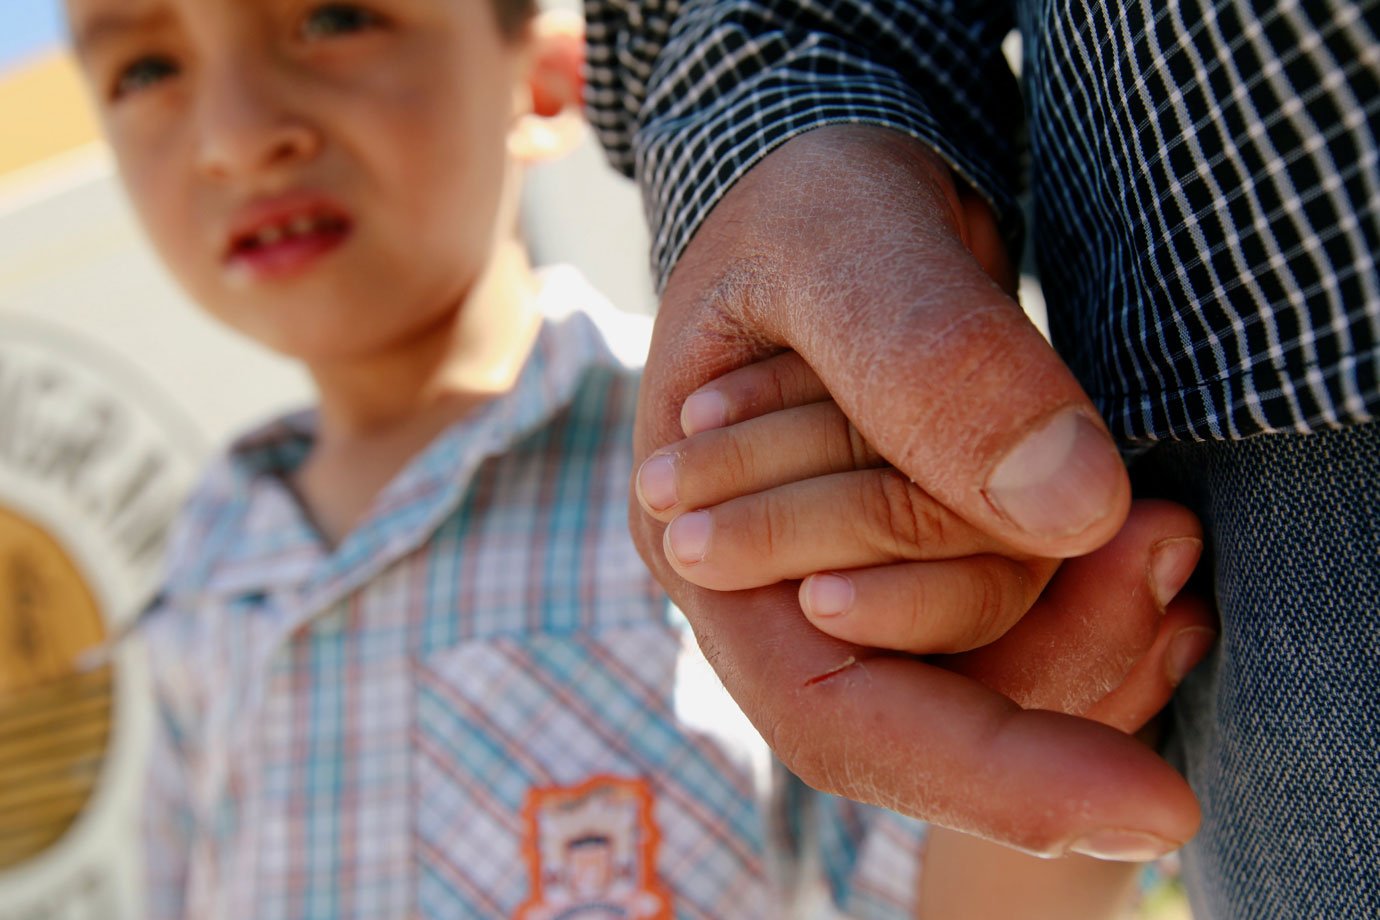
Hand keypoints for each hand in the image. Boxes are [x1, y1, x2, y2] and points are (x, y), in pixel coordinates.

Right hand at [632, 125, 1201, 857]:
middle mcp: (779, 592)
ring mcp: (859, 580)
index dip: (985, 773)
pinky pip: (1032, 620)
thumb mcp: (841, 239)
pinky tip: (1155, 546)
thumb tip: (1071, 507)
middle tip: (1171, 535)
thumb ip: (927, 359)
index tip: (1152, 807)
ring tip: (1170, 530)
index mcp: (704, 544)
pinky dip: (1105, 594)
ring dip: (1096, 610)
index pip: (835, 707)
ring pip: (998, 665)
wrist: (836, 200)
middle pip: (936, 698)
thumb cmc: (803, 205)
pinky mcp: (934, 556)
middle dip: (1066, 640)